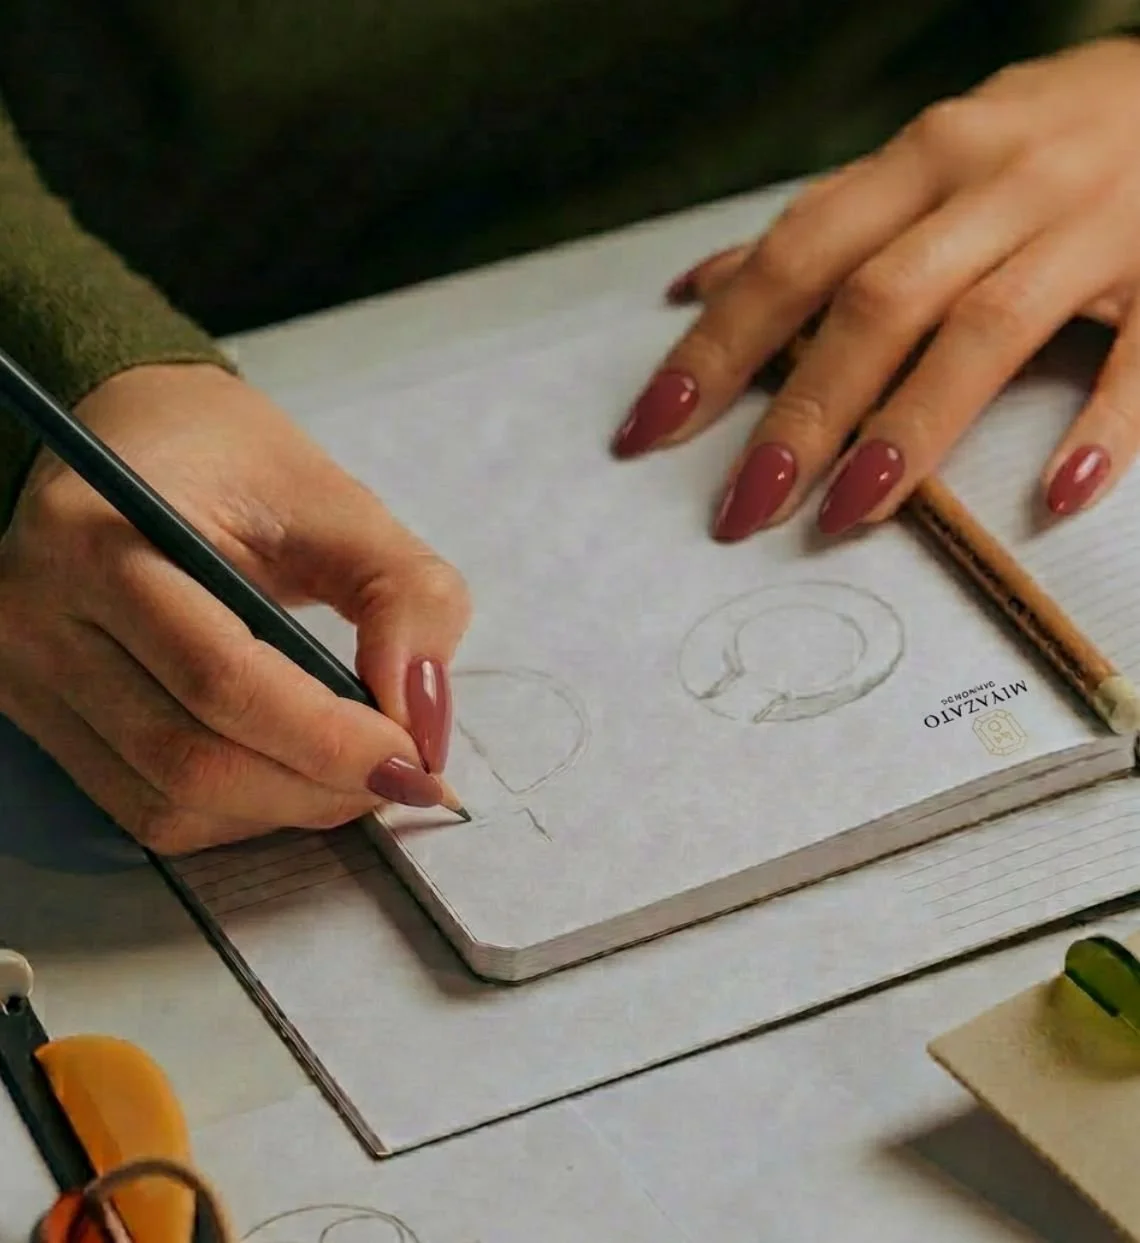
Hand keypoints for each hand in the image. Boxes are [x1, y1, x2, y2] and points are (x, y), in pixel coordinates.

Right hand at [0, 364, 470, 852]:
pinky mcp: (38, 717)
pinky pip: (143, 808)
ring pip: (166, 803)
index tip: (415, 755)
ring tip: (354, 777)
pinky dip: (236, 814)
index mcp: (99, 538)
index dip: (330, 737)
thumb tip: (423, 718)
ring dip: (282, 810)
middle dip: (316, 786)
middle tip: (399, 775)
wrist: (139, 443)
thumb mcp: (336, 500)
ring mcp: (24, 676)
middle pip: (190, 759)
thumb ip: (403, 593)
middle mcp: (37, 616)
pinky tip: (293, 778)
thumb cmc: (236, 463)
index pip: (221, 677)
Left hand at [613, 37, 1139, 538]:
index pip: (794, 259)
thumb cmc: (1042, 139)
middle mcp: (997, 184)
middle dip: (801, 411)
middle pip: (877, 301)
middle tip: (743, 508)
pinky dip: (1105, 424)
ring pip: (985, 328)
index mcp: (922, 160)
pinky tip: (1054, 495)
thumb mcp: (925, 162)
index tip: (653, 428)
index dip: (717, 347)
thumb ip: (822, 228)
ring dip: (910, 427)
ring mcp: (1091, 225)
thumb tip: (700, 286)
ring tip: (847, 514)